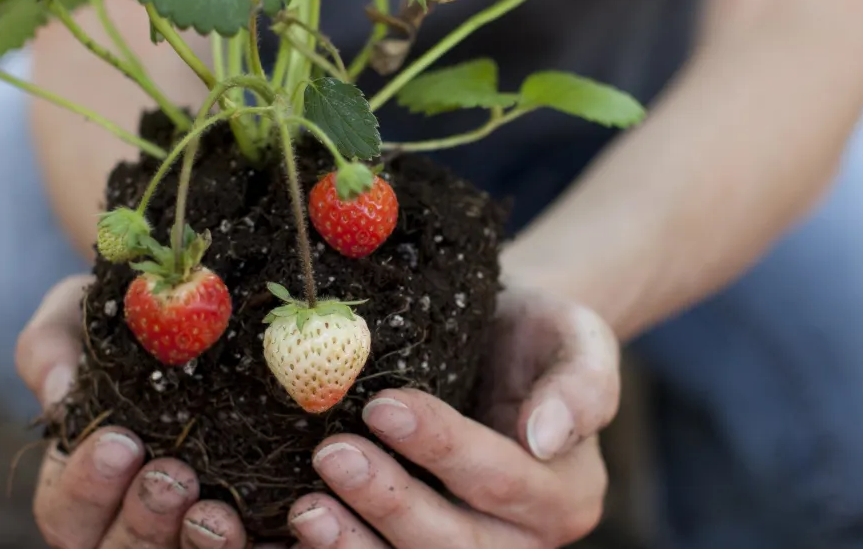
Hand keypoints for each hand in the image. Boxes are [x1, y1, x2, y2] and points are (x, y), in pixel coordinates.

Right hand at [17, 275, 251, 548]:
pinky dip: (262, 543)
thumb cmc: (132, 316)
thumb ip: (53, 346)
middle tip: (172, 475)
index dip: (86, 487)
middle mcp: (129, 516)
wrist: (213, 300)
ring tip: (215, 510)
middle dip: (143, 519)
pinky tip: (284, 518)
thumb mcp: (82, 314)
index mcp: (82, 479)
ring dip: (196, 544)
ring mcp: (189, 527)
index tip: (119, 441)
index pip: (65, 510)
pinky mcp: (253, 527)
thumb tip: (57, 394)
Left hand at [287, 284, 621, 547]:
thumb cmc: (535, 335)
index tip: (384, 405)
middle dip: (390, 504)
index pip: (503, 481)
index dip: (443, 449)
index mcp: (565, 497)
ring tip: (304, 510)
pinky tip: (281, 538)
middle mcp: (520, 543)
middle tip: (331, 455)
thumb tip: (546, 437)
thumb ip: (581, 386)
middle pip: (455, 546)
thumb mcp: (576, 339)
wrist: (498, 345)